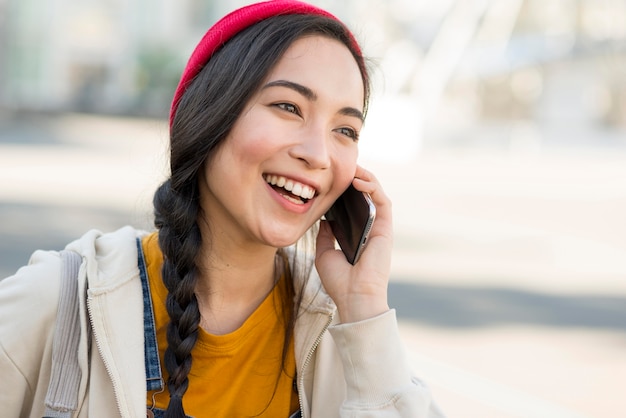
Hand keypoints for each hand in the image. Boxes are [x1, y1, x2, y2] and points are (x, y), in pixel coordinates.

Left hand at [315, 166, 391, 322]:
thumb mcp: (325, 253)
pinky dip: (373, 188)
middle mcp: (371, 229)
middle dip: (356, 178)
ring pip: (377, 194)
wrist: (354, 297)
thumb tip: (324, 218)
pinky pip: (383, 201)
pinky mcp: (386, 229)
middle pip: (367, 196)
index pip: (355, 205)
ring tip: (352, 168)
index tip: (333, 177)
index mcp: (358, 234)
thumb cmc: (339, 281)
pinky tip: (358, 181)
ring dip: (366, 178)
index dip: (346, 189)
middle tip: (342, 166)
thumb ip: (326, 235)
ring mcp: (380, 228)